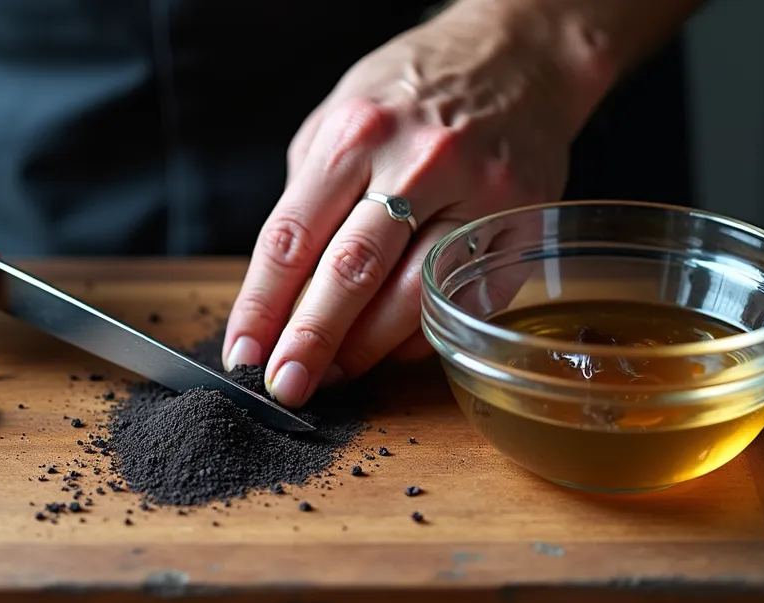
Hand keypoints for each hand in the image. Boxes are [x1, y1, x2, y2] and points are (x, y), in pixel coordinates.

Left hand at [222, 0, 608, 406]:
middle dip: (310, 340)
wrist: (517, 56)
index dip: (261, 306)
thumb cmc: (413, 93)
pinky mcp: (520, 220)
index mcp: (354, 135)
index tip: (243, 353)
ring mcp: (476, 193)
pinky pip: (461, 298)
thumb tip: (281, 292)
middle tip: (286, 385)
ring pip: (411, 296)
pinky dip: (422, 334)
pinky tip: (395, 348)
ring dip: (365, 349)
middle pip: (350, 272)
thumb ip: (310, 198)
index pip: (292, 238)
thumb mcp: (340, 119)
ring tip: (335, 373)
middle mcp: (416, 162)